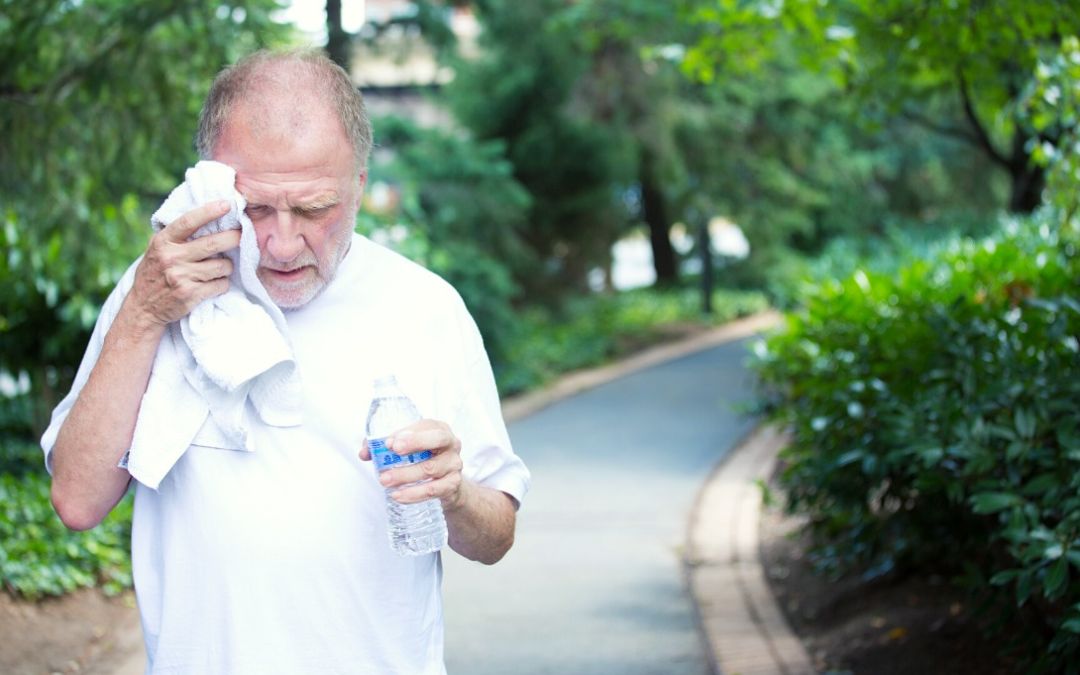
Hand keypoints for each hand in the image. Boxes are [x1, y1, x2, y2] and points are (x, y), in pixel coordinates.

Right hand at [127, 200, 240, 330]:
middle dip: (233, 238)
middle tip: (241, 236)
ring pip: (222, 266)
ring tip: (220, 268)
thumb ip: (175, 236)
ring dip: (227, 267)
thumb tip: (206, 216)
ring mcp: (181, 276)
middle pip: (213, 244)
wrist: (143, 308)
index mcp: (163, 242)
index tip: (227, 204)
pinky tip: (214, 284)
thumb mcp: (157, 249)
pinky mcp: (190, 294)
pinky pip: (220, 284)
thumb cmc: (155, 273)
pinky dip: (222, 284)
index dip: (210, 211)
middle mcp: (171, 257)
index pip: (189, 221)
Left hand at [360, 419, 464, 509]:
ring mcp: (454, 464)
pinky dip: (414, 494)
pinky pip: (433, 490)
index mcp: (438, 429)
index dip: (409, 433)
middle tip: (392, 451)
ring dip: (405, 475)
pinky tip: (398, 495)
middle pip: (438, 439)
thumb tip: (365, 453)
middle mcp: (451, 444)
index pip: (427, 425)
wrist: (446, 484)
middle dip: (415, 443)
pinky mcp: (453, 484)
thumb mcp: (407, 449)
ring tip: (385, 480)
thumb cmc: (423, 459)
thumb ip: (383, 448)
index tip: (389, 442)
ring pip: (431, 469)